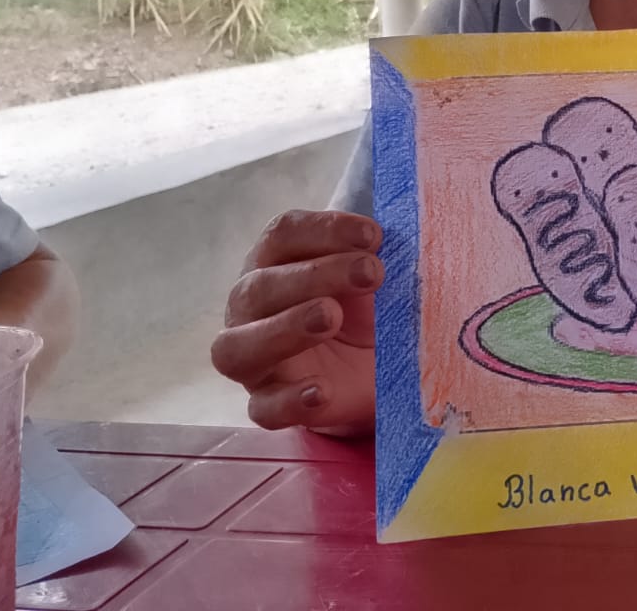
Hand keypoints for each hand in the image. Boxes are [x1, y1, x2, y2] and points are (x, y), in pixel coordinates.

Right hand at [212, 210, 382, 434]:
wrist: (378, 370)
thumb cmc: (368, 309)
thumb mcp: (376, 277)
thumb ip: (377, 255)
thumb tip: (398, 237)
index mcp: (275, 262)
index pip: (282, 234)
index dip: (325, 229)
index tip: (375, 236)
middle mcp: (251, 306)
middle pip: (260, 286)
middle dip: (317, 274)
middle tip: (370, 273)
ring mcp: (252, 359)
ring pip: (238, 345)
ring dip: (285, 328)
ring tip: (331, 318)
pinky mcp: (268, 404)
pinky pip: (264, 407)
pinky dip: (290, 399)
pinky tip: (323, 390)